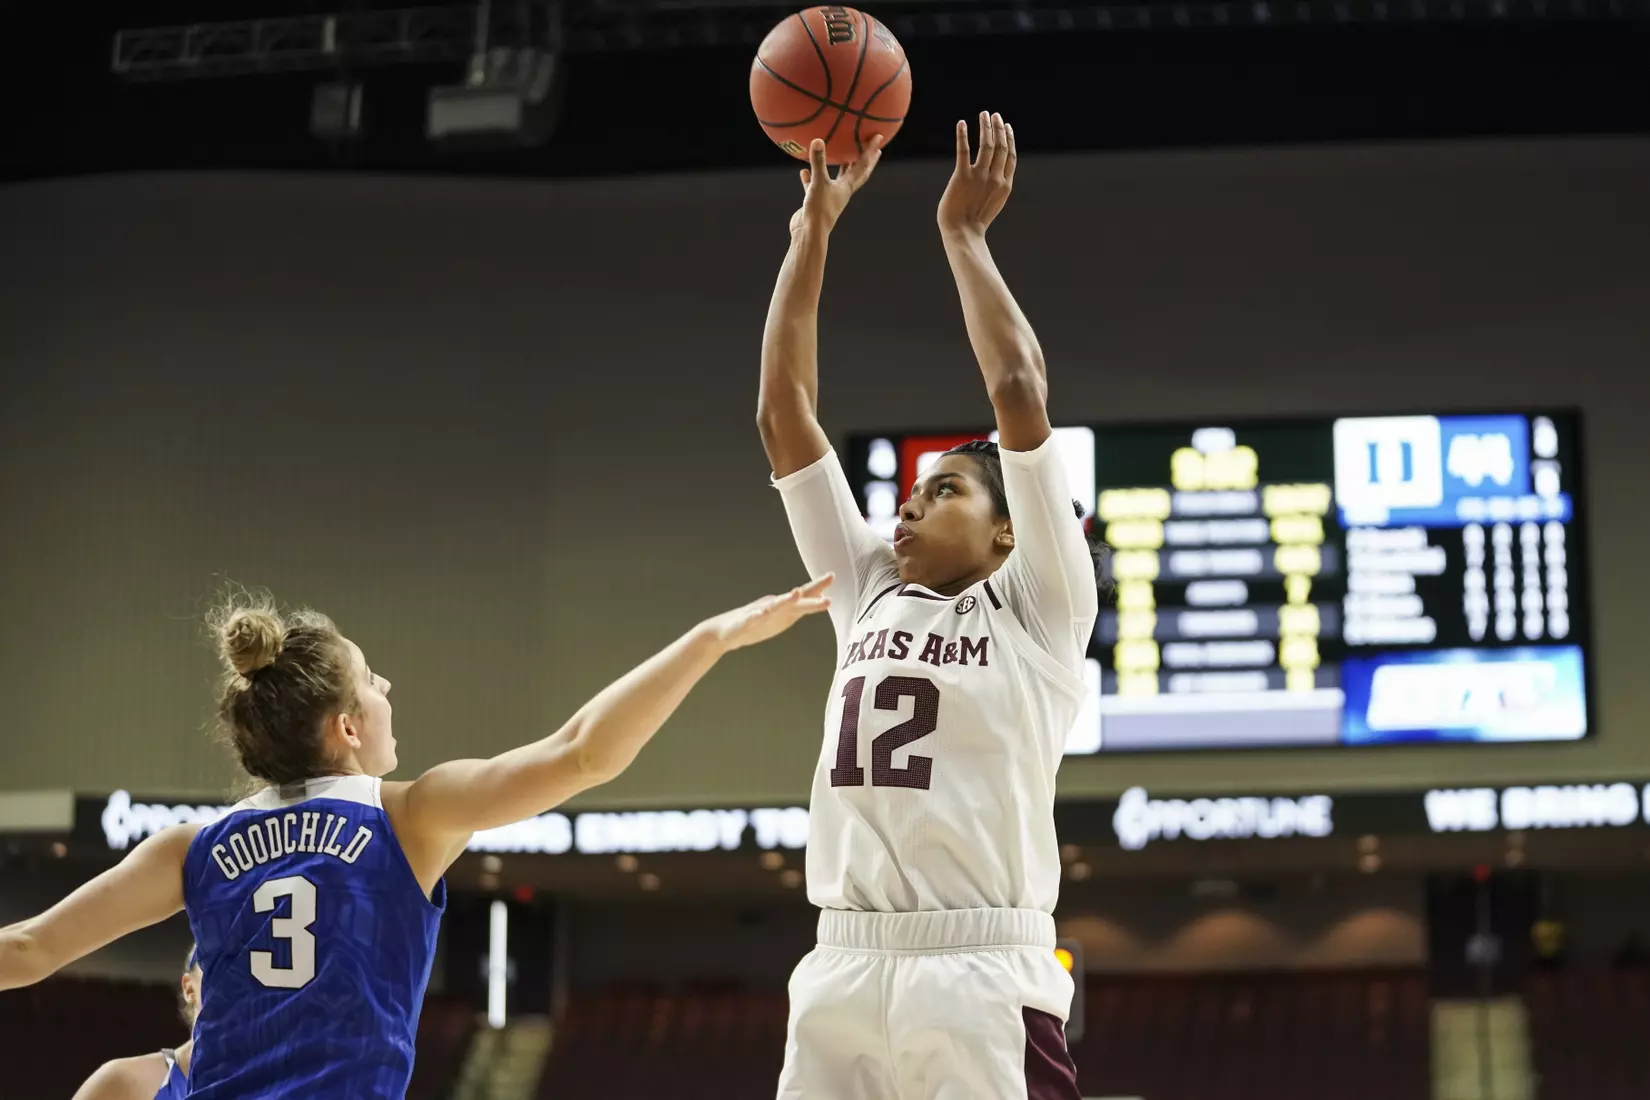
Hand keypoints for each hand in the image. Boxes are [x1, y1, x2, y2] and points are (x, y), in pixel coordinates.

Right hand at [704, 574, 832, 651]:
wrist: (723, 633)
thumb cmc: (754, 624)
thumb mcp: (781, 617)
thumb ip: (799, 607)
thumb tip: (819, 597)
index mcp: (783, 608)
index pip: (803, 596)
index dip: (817, 587)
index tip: (832, 576)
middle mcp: (773, 607)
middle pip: (794, 602)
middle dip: (810, 599)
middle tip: (826, 596)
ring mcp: (758, 614)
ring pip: (774, 607)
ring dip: (785, 600)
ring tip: (795, 593)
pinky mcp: (744, 623)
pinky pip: (751, 619)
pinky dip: (757, 615)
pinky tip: (762, 612)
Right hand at [790, 137, 883, 236]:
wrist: (809, 233)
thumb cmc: (818, 210)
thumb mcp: (818, 183)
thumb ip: (818, 162)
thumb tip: (818, 140)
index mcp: (847, 187)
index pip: (862, 165)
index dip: (870, 150)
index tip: (878, 137)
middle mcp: (841, 191)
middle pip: (857, 173)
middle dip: (866, 160)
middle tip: (875, 148)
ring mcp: (829, 196)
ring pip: (837, 178)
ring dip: (841, 167)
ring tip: (843, 155)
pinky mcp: (816, 201)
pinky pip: (814, 185)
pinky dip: (811, 178)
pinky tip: (804, 170)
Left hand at [937, 111, 1015, 236]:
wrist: (962, 234)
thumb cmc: (974, 222)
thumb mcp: (993, 203)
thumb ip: (996, 186)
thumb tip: (994, 173)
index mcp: (1005, 185)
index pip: (1011, 155)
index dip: (1009, 138)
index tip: (1006, 126)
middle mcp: (995, 178)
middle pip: (1001, 146)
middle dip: (999, 127)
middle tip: (994, 115)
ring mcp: (979, 177)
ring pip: (986, 144)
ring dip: (986, 126)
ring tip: (984, 114)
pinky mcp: (961, 177)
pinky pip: (963, 150)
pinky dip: (963, 134)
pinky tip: (962, 123)